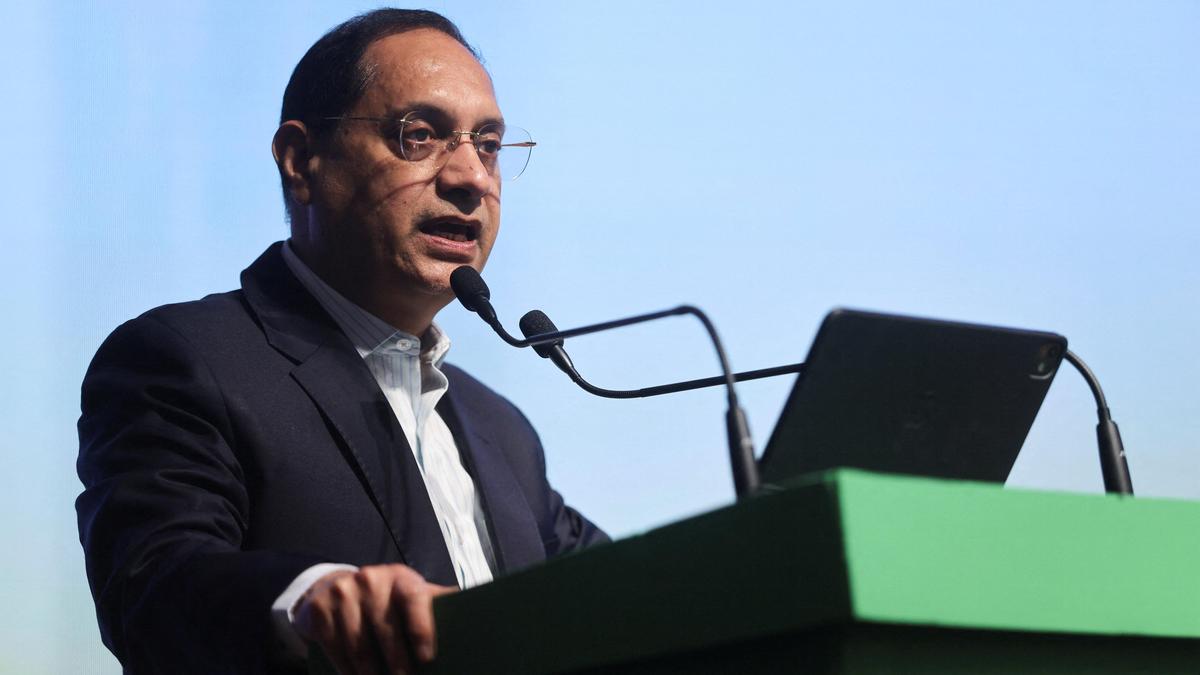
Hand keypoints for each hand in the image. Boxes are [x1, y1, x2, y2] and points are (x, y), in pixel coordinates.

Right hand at [294, 564, 455, 673]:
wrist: (333, 588)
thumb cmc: (386, 599)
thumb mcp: (411, 594)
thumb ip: (437, 604)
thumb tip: (479, 610)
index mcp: (400, 577)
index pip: (413, 599)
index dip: (421, 628)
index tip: (427, 658)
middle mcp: (371, 579)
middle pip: (385, 630)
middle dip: (397, 664)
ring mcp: (343, 593)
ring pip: (359, 645)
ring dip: (371, 674)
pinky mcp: (320, 610)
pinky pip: (336, 649)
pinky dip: (348, 671)